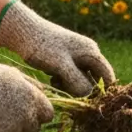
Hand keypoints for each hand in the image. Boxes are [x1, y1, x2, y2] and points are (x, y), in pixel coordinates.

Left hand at [0, 0, 115, 96]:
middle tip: (64, 88)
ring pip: (82, 78)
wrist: (23, 31)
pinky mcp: (66, 57)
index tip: (85, 100)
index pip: (107, 77)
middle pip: (94, 79)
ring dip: (71, 85)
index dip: (101, 91)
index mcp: (92, 53)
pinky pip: (72, 74)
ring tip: (55, 81)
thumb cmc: (42, 47)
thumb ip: (77, 82)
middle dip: (82, 88)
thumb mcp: (61, 66)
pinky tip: (52, 77)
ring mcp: (77, 55)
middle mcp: (88, 53)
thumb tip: (88, 95)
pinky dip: (64, 80)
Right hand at [0, 48, 53, 131]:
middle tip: (10, 114)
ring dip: (8, 130)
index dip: (39, 114)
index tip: (30, 111)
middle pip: (33, 129)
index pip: (48, 116)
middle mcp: (26, 118)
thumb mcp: (15, 74)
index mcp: (34, 101)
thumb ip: (32, 85)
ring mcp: (10, 131)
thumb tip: (43, 92)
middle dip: (25, 124)